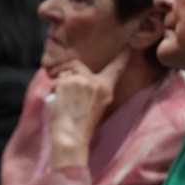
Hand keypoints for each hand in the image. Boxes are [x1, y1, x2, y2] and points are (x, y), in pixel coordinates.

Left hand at [48, 51, 129, 168]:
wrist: (71, 137)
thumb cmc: (82, 127)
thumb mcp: (97, 106)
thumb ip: (94, 90)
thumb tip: (80, 77)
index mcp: (106, 90)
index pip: (116, 69)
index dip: (123, 56)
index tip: (130, 46)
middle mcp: (97, 83)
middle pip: (78, 65)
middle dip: (68, 74)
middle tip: (67, 95)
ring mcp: (83, 81)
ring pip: (65, 72)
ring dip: (60, 83)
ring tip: (63, 101)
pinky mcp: (68, 82)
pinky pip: (56, 79)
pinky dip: (54, 89)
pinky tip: (58, 102)